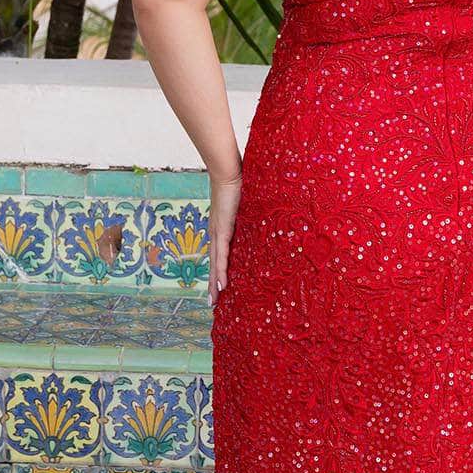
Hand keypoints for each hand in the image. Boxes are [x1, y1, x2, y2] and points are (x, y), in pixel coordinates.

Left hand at [208, 169, 241, 303]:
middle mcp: (216, 233)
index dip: (218, 270)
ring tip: (214, 301)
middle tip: (212, 302)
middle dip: (213, 284)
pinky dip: (221, 272)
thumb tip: (260, 212)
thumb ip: (249, 211)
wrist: (227, 171)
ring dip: (214, 284)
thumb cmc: (237, 182)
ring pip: (215, 264)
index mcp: (220, 227)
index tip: (218, 285)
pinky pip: (222, 256)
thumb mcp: (244, 202)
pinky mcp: (222, 231)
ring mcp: (217, 233)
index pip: (219, 253)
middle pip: (214, 264)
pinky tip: (222, 286)